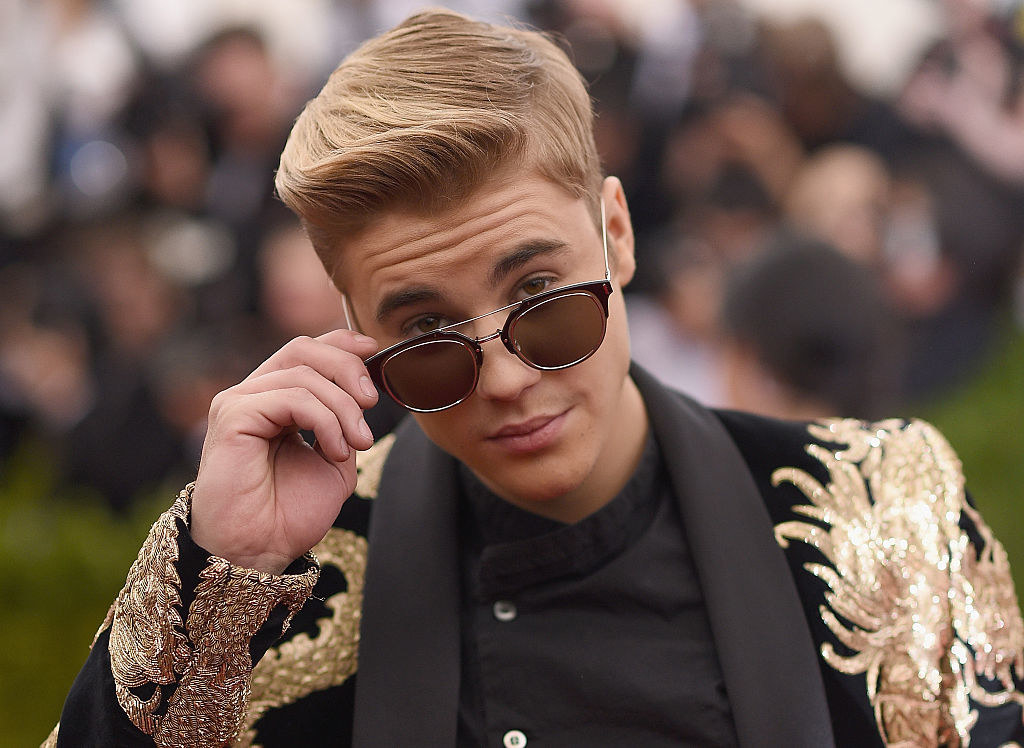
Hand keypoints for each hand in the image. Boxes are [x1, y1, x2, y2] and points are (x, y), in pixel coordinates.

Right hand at [190, 330, 378, 573]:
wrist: (260, 551)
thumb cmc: (290, 513)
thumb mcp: (335, 459)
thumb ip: (346, 421)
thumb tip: (364, 387)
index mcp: (273, 401)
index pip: (305, 352)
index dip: (340, 343)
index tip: (375, 350)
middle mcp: (252, 395)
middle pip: (303, 350)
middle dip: (348, 369)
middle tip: (372, 402)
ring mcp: (238, 402)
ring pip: (304, 375)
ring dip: (343, 408)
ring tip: (358, 444)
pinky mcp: (233, 415)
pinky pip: (292, 398)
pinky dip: (325, 421)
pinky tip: (336, 450)